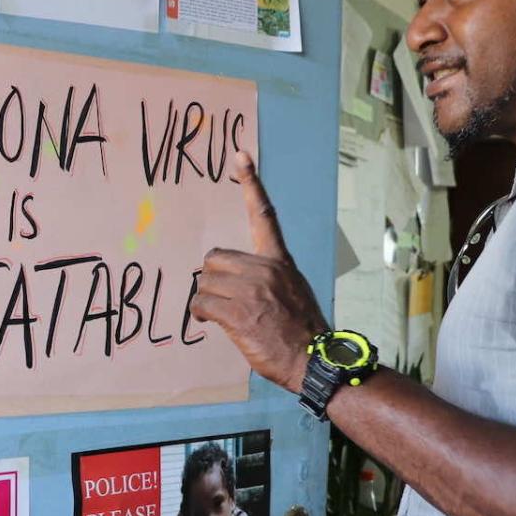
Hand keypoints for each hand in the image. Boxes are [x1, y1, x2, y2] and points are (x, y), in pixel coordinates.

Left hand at [190, 151, 327, 393]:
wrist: (314, 359)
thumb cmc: (300, 330)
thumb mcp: (292, 290)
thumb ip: (266, 277)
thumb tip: (238, 280)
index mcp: (279, 261)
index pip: (264, 216)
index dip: (252, 184)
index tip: (240, 156)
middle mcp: (265, 269)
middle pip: (214, 259)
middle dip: (213, 280)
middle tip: (224, 300)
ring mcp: (251, 291)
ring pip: (205, 284)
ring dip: (207, 301)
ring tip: (223, 316)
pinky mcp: (238, 313)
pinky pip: (201, 304)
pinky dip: (201, 315)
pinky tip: (212, 323)